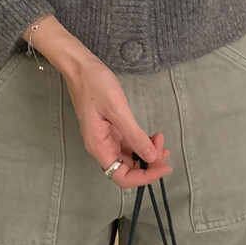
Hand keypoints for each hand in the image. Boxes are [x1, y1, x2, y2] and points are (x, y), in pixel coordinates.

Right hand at [62, 53, 172, 187]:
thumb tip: (151, 158)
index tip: (163, 167)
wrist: (80, 67)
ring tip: (160, 141)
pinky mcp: (111, 129)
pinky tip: (152, 136)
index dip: (144, 177)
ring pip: (130, 157)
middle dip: (149, 164)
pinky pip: (128, 144)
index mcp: (99, 147)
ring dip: (147, 153)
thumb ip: (134, 136)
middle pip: (127, 169)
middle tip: (165, 150)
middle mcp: (102, 147)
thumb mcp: (117, 110)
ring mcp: (106, 138)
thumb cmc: (94, 85)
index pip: (122, 177)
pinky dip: (142, 143)